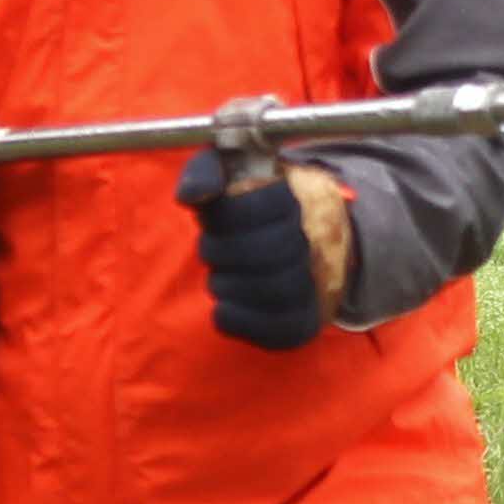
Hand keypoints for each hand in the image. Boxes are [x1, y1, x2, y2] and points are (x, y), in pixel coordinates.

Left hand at [176, 153, 349, 350]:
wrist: (291, 241)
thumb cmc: (242, 207)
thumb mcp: (224, 174)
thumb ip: (203, 173)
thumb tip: (192, 196)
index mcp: (291, 198)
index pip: (258, 207)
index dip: (223, 216)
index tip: (211, 216)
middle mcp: (309, 240)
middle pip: (268, 251)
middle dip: (221, 252)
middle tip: (210, 249)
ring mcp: (311, 284)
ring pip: (274, 290)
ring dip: (228, 285)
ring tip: (220, 278)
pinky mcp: (302, 321)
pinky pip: (277, 330)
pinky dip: (239, 320)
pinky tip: (223, 308)